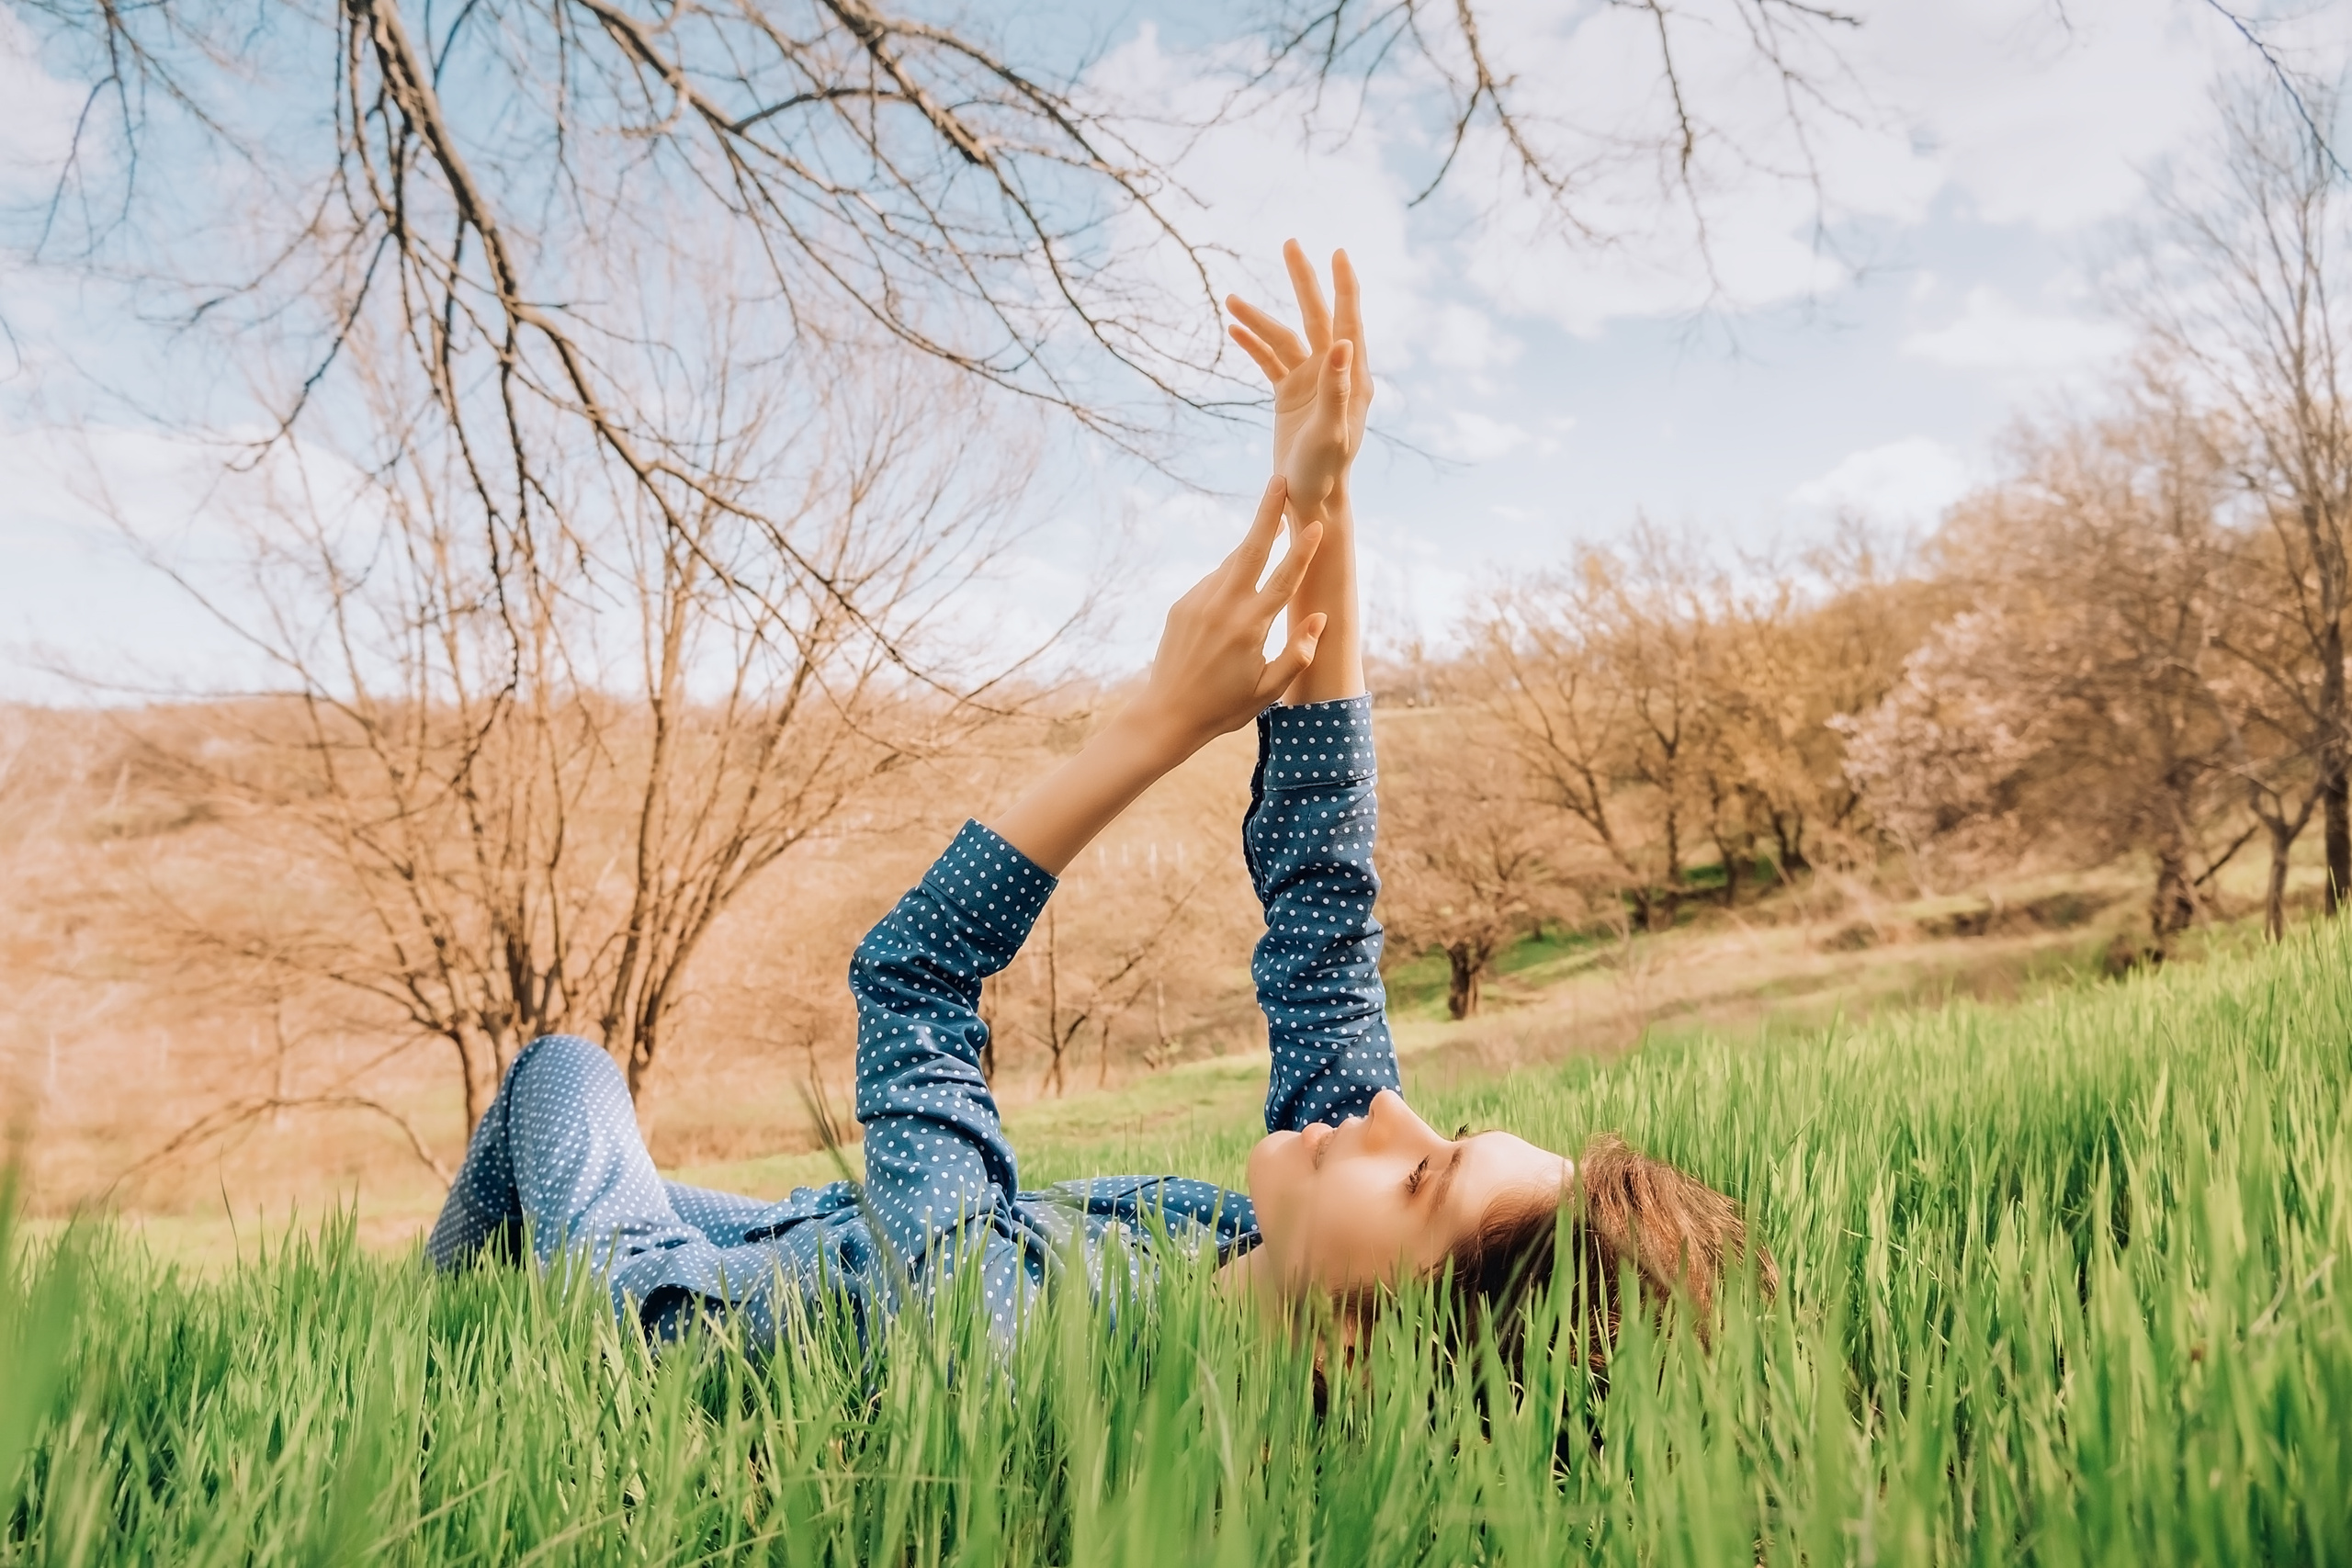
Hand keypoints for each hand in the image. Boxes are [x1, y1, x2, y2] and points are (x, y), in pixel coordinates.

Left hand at [1134, 475, 1328, 749]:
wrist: (1166, 713)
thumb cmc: (1224, 707)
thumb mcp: (1269, 689)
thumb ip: (1298, 653)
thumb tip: (1319, 618)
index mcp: (1250, 627)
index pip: (1283, 579)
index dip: (1302, 551)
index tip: (1315, 524)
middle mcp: (1223, 607)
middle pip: (1251, 548)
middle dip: (1267, 512)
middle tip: (1279, 479)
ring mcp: (1199, 602)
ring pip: (1232, 562)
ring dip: (1252, 544)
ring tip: (1272, 527)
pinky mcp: (1183, 605)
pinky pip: (1214, 581)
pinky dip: (1231, 577)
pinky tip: (1239, 590)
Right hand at [1227, 242, 1373, 518]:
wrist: (1309, 498)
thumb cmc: (1326, 470)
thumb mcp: (1332, 431)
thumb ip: (1337, 387)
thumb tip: (1344, 342)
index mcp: (1351, 377)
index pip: (1348, 320)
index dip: (1343, 285)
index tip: (1338, 253)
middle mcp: (1332, 372)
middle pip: (1315, 316)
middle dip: (1302, 281)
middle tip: (1290, 244)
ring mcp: (1309, 381)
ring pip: (1282, 339)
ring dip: (1258, 320)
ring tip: (1229, 301)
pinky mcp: (1289, 395)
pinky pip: (1268, 362)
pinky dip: (1253, 344)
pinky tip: (1232, 328)